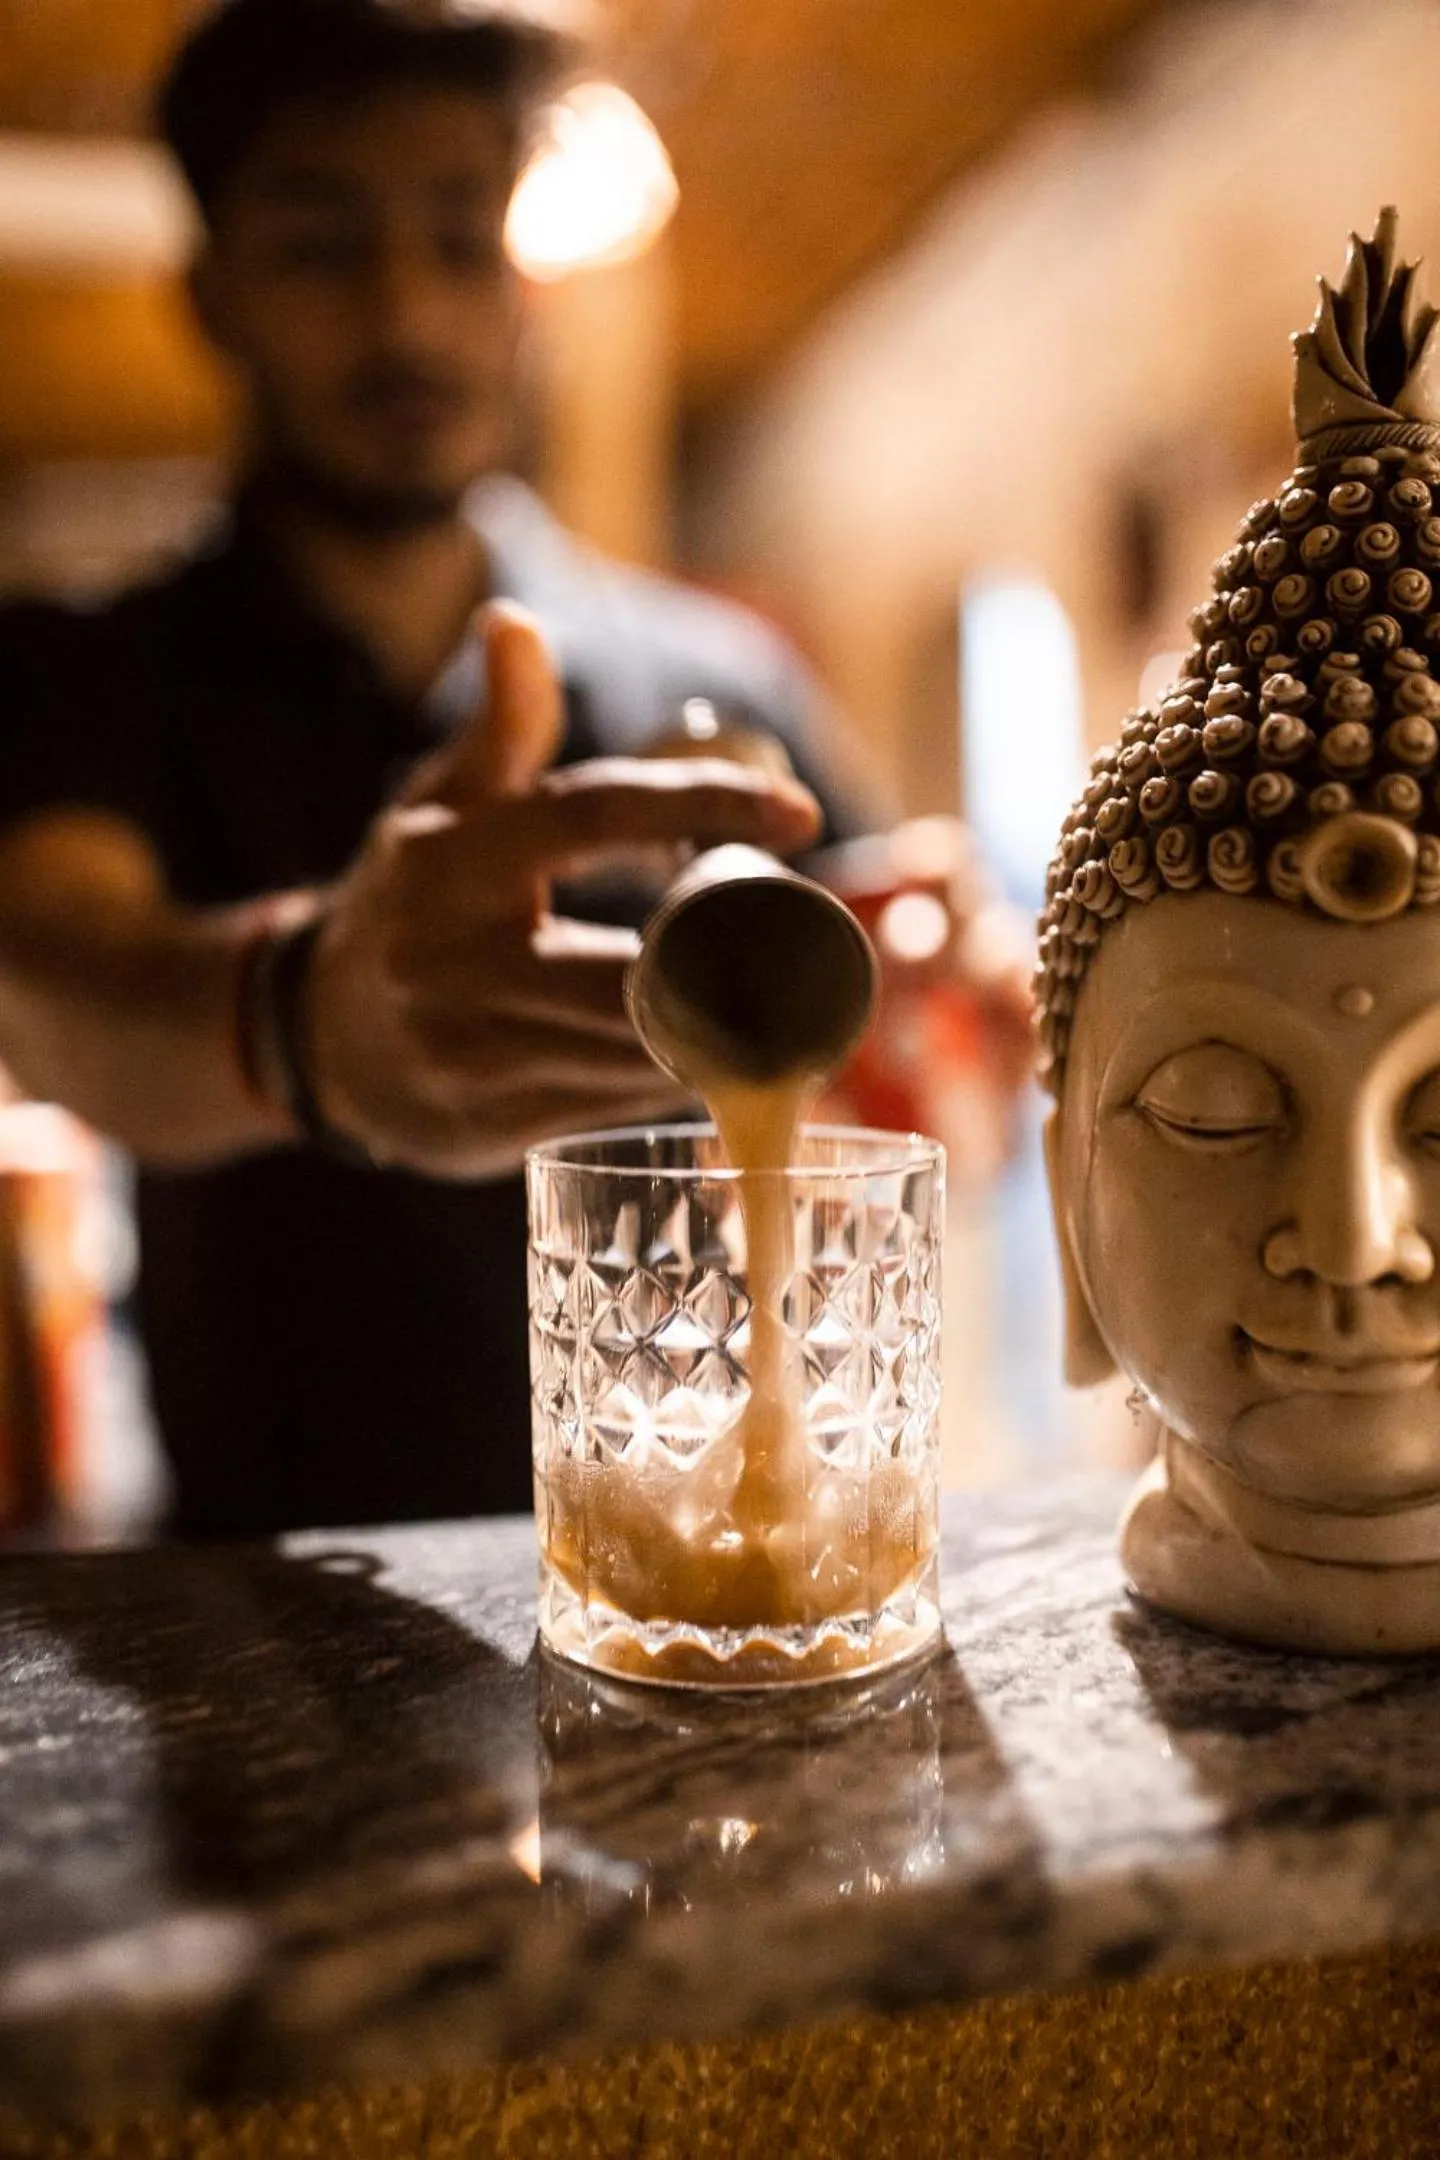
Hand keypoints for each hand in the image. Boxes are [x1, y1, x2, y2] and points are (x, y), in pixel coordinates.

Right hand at [307, 602, 821, 1176]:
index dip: (705, 807)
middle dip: (731, 964)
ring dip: (719, 1030)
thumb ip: (498, 728)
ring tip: (774, 1003)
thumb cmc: (408, 904)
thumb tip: (514, 622)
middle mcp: (453, 958)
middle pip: (636, 967)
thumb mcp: (438, 811)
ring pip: (637, 1048)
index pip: (596, 814)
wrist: (316, 1038)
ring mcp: (468, 1053)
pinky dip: (675, 1081)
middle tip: (803, 946)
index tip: (801, 815)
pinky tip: (711, 1060)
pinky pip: (615, 1106)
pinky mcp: (487, 1128)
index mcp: (452, 860)